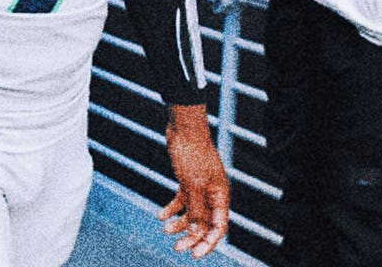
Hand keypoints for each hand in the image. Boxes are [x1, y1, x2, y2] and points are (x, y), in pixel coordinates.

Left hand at [160, 104, 228, 257]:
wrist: (183, 127)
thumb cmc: (192, 152)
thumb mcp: (193, 184)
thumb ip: (196, 208)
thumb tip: (197, 231)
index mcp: (220, 195)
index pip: (218, 227)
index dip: (208, 243)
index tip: (194, 254)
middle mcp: (212, 193)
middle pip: (205, 223)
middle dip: (192, 236)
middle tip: (178, 248)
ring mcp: (200, 187)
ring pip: (192, 213)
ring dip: (181, 224)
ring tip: (166, 229)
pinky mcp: (188, 180)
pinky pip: (182, 201)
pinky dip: (172, 209)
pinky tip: (161, 216)